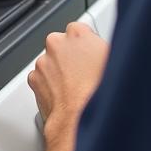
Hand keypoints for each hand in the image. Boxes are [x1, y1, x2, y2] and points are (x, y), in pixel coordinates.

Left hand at [28, 22, 108, 150]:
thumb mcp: (115, 62)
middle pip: (63, 44)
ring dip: (60, 70)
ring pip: (52, 61)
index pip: (80, 29)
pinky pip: (42, 78)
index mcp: (78, 33)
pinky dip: (50, 84)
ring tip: (75, 87)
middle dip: (71, 56)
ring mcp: (43, 61)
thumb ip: (106, 49)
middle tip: (84, 73)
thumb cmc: (98, 93)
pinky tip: (64, 94)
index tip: (91, 55)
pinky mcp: (34, 79)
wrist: (79, 120)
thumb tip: (108, 51)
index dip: (87, 44)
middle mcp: (57, 43)